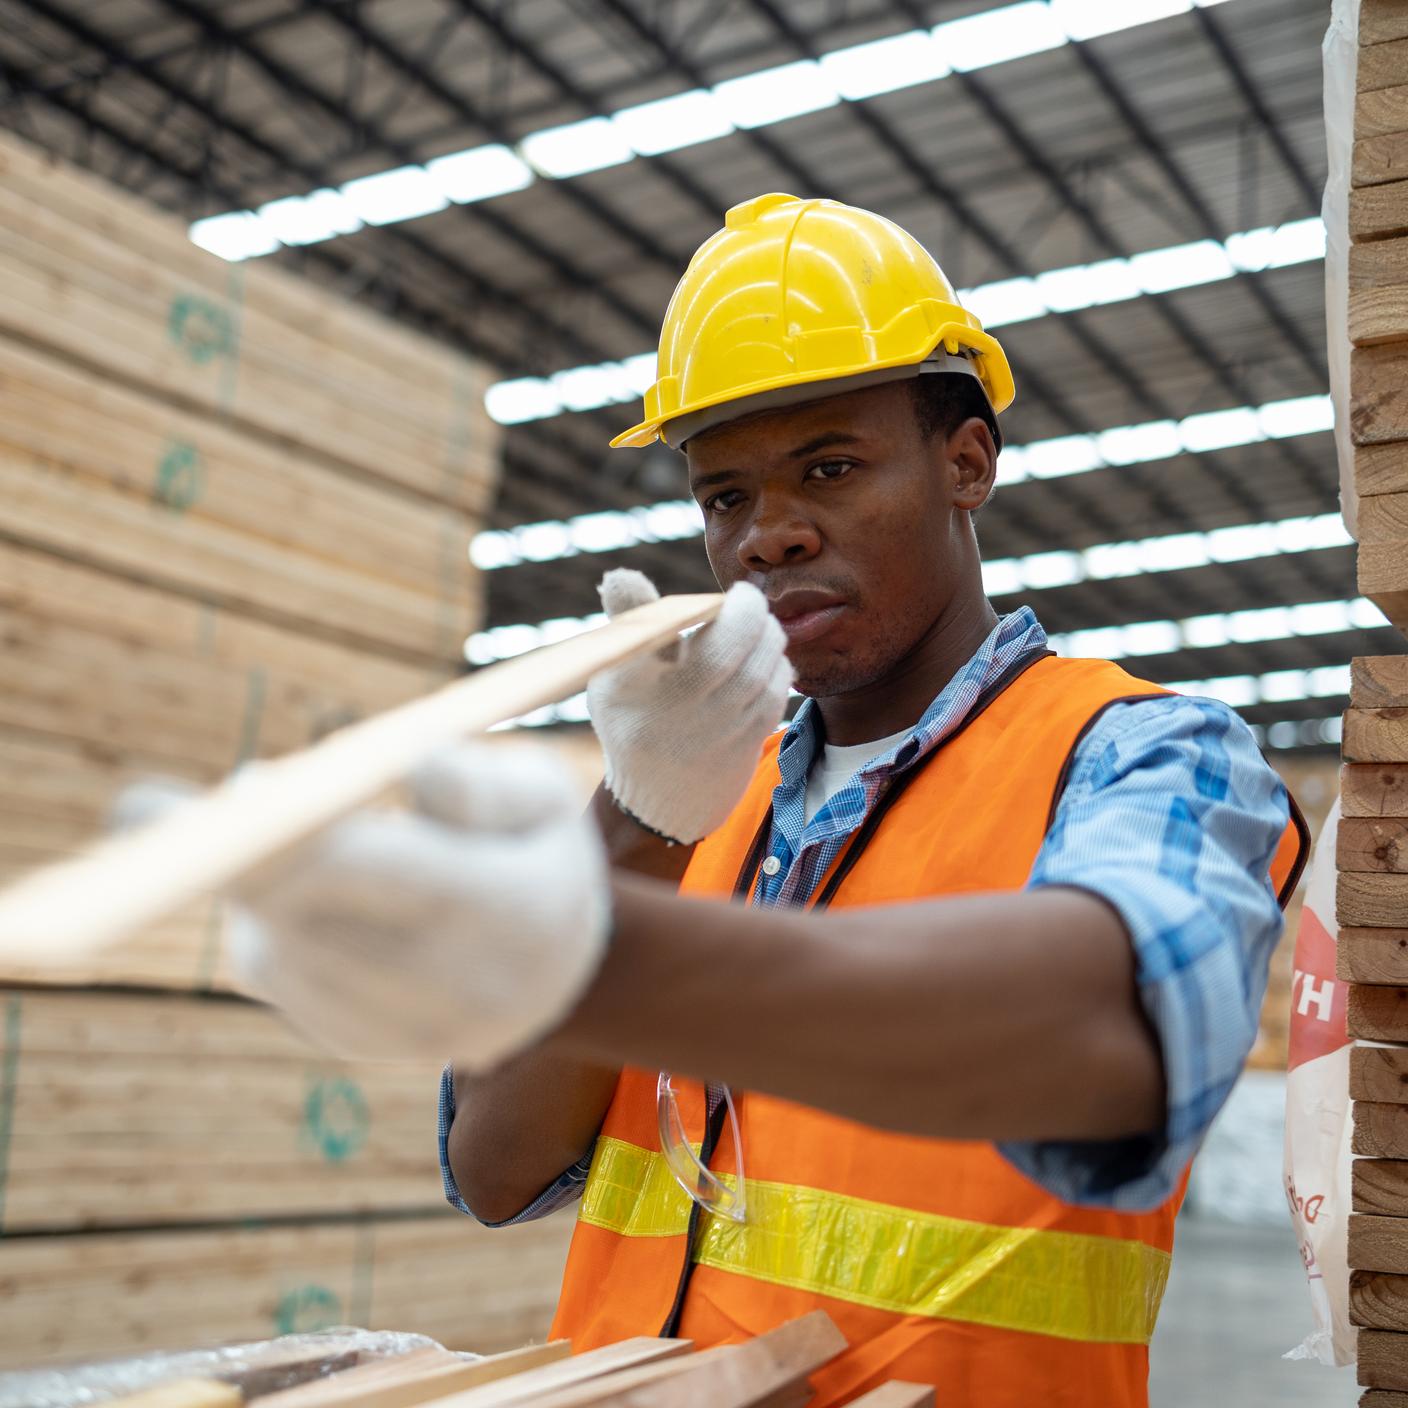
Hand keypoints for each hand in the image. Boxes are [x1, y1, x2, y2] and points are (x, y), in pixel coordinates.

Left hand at [146, 746, 609, 1066]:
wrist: (559, 978)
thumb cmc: (538, 857)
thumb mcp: (543, 798)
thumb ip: (482, 781)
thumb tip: (407, 766)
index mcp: (504, 911)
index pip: (377, 871)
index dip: (280, 837)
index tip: (198, 799)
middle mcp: (450, 986)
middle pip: (300, 918)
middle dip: (220, 857)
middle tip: (143, 807)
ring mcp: (398, 1030)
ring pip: (276, 945)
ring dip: (254, 882)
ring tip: (294, 837)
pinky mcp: (354, 1044)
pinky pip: (276, 972)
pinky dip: (270, 919)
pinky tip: (317, 896)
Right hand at [587, 570, 792, 844]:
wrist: (655, 802)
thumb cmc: (631, 723)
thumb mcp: (612, 676)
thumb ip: (628, 624)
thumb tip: (620, 575)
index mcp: (652, 685)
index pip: (694, 638)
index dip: (727, 609)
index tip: (727, 595)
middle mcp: (691, 708)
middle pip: (740, 649)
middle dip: (753, 614)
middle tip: (747, 601)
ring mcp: (724, 729)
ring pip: (764, 670)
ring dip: (769, 638)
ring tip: (757, 626)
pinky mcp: (749, 743)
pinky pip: (776, 695)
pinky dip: (778, 669)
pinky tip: (766, 659)